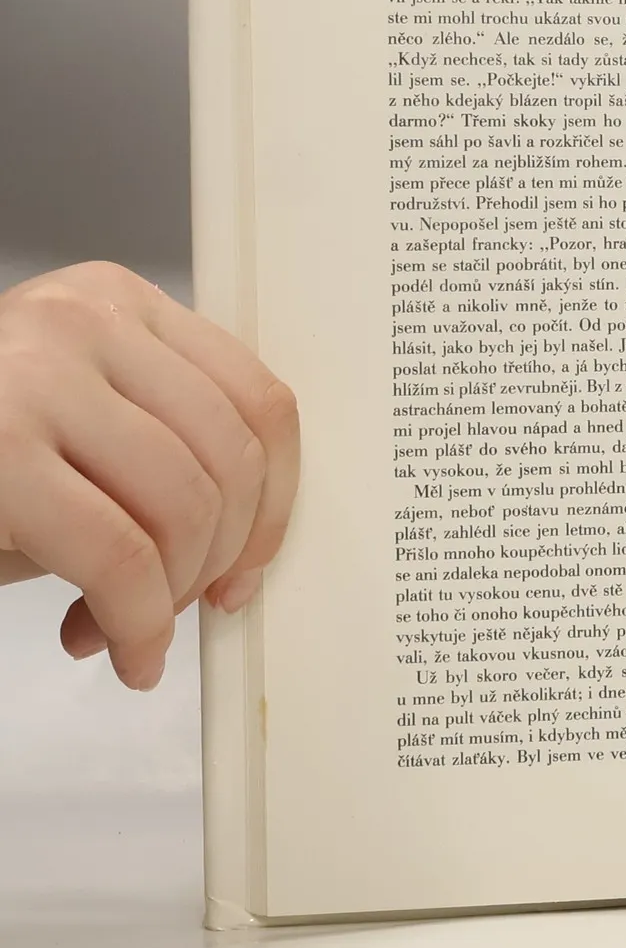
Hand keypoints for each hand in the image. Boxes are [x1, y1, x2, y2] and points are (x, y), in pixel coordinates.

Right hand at [0, 263, 299, 689]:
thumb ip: (154, 448)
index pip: (258, 400)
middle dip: (217, 560)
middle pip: (230, 459)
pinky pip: (119, 555)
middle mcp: (83, 320)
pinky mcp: (0, 447)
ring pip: (185, 508)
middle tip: (177, 610)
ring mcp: (37, 376)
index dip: (276, 503)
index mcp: (115, 302)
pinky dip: (134, 622)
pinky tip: (110, 646)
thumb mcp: (72, 427)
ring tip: (126, 631)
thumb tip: (245, 539)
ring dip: (168, 598)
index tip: (251, 564)